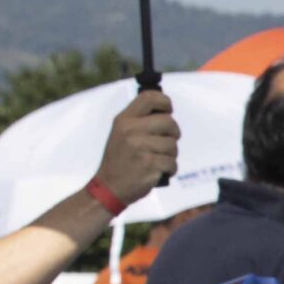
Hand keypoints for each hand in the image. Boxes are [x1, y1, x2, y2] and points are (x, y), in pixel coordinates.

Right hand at [95, 89, 179, 205]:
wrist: (109, 186)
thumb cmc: (120, 159)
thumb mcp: (121, 133)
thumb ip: (139, 120)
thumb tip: (166, 110)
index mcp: (124, 120)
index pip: (149, 97)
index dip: (165, 102)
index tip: (168, 111)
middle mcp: (131, 130)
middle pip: (169, 122)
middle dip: (174, 133)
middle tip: (166, 142)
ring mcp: (140, 147)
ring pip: (173, 145)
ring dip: (170, 155)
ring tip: (156, 159)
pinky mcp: (149, 164)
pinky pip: (172, 163)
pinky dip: (169, 169)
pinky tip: (157, 172)